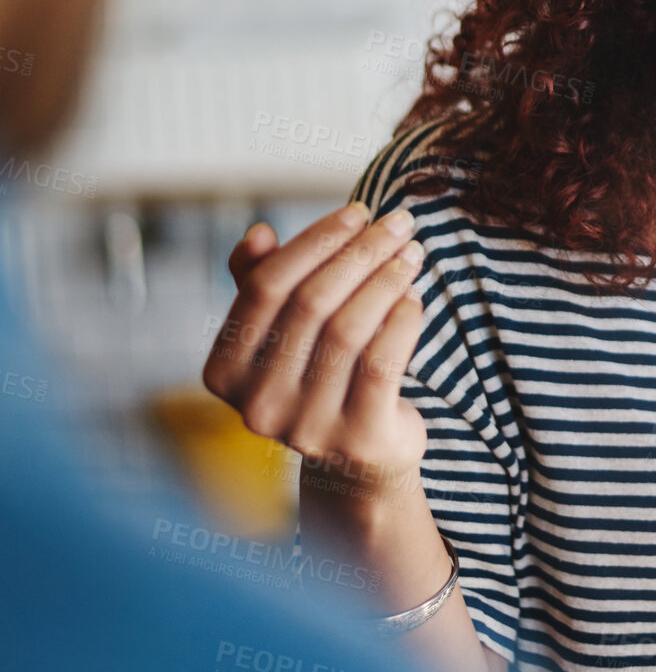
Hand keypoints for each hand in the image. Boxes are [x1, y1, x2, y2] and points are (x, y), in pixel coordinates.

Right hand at [201, 202, 428, 501]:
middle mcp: (256, 404)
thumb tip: (257, 233)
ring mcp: (304, 427)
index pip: (264, 287)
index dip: (313, 241)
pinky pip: (384, 362)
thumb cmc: (317, 374)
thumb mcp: (283, 331)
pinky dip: (403, 321)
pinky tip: (415, 297)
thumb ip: (261, 283)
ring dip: (387, 279)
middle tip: (400, 222)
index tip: (358, 211)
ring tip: (413, 252)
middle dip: (361, 252)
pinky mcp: (357, 439)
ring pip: (349, 329)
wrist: (357, 460)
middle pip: (311, 303)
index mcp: (223, 371)